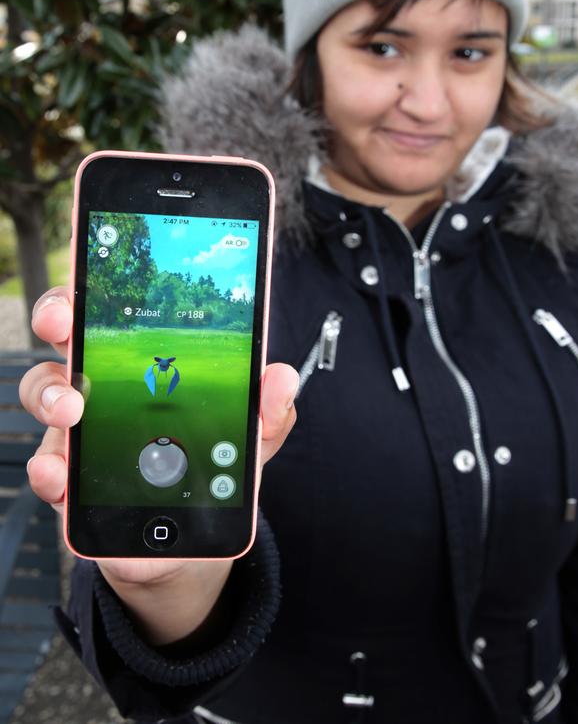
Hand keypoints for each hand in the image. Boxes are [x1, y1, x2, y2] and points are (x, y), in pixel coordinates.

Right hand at [20, 287, 297, 642]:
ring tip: (71, 412)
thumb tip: (282, 376)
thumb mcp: (250, 441)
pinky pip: (49, 468)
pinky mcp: (71, 482)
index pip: (121, 315)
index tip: (95, 280)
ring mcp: (82, 434)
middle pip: (70, 340)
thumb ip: (268, 412)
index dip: (103, 291)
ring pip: (48, 396)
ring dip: (52, 396)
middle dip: (59, 321)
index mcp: (148, 367)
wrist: (187, 544)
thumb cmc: (213, 474)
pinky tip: (60, 475)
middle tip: (65, 327)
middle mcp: (107, 391)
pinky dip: (49, 470)